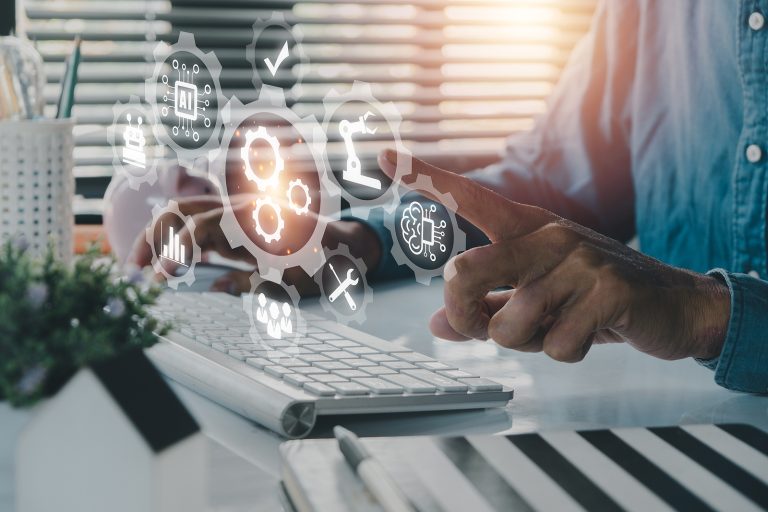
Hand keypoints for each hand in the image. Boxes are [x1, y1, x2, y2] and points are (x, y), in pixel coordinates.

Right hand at [126, 194, 380, 294]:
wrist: (344, 246)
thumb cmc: (322, 264)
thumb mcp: (289, 283)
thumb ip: (248, 284)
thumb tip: (211, 290)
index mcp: (254, 220)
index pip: (201, 226)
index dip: (177, 248)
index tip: (162, 276)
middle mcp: (241, 208)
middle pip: (183, 210)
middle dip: (154, 238)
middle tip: (135, 273)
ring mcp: (237, 211)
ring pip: (185, 211)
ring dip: (161, 234)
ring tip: (142, 265)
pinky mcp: (235, 222)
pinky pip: (197, 220)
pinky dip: (177, 236)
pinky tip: (166, 260)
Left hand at [378, 149, 730, 361]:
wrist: (675, 305)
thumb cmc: (592, 299)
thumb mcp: (536, 301)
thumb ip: (485, 309)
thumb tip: (436, 324)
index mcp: (529, 228)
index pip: (470, 198)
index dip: (425, 178)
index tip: (384, 158)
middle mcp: (548, 235)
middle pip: (466, 273)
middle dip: (463, 314)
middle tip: (479, 328)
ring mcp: (580, 260)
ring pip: (510, 324)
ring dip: (526, 343)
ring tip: (558, 327)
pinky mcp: (609, 290)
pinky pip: (558, 345)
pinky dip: (566, 354)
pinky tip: (592, 334)